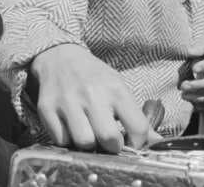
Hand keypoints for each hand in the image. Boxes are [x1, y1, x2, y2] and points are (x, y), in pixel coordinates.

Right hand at [31, 44, 149, 152]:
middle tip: (107, 140)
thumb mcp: (118, 88)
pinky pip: (60, 140)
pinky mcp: (46, 108)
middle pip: (109, 139)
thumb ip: (136, 117)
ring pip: (84, 143)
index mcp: (115, 89)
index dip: (137, 142)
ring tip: (88, 134)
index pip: (138, 128)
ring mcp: (67, 101)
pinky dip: (66, 140)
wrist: (58, 56)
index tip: (130, 141)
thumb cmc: (93, 77)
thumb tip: (157, 142)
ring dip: (87, 145)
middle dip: (111, 147)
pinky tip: (70, 128)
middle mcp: (91, 94)